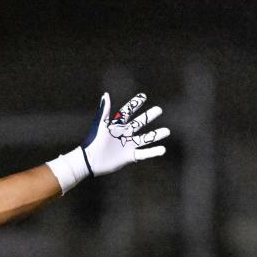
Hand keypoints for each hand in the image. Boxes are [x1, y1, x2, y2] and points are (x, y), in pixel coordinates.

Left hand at [46, 91, 168, 193]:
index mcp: (117, 126)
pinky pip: (144, 154)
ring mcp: (128, 145)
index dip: (135, 104)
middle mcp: (124, 134)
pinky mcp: (129, 156)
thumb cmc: (93, 143)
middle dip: (149, 116)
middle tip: (159, 110)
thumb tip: (106, 95)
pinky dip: (153, 152)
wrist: (90, 161)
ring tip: (167, 131)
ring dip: (156, 135)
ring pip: (145, 138)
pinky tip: (163, 149)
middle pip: (140, 123)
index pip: (128, 112)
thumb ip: (104, 111)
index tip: (143, 96)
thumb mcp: (100, 126)